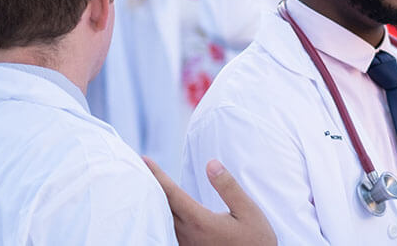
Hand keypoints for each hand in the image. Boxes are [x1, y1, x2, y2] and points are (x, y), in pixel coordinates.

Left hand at [143, 157, 275, 245]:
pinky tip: (163, 208)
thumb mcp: (247, 211)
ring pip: (164, 219)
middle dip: (151, 185)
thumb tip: (211, 163)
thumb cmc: (256, 241)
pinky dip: (164, 214)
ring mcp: (186, 244)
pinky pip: (170, 230)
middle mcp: (187, 234)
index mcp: (200, 221)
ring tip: (148, 184)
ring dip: (156, 200)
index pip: (172, 193)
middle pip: (162, 206)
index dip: (157, 175)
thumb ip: (228, 187)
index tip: (144, 160)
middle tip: (141, 167)